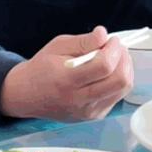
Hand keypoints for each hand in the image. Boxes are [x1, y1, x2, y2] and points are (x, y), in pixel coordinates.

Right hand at [0, 26, 133, 119]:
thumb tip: (104, 35)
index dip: (114, 50)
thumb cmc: (41, 68)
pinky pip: (117, 96)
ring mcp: (89, 112)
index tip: (111, 40)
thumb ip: (83, 41)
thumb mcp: (57, 46)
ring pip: (123, 89)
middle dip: (124, 59)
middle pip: (120, 81)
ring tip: (114, 57)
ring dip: (125, 69)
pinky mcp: (94, 116)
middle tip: (116, 48)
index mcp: (67, 80)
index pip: (104, 66)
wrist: (26, 96)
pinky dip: (118, 81)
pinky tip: (108, 72)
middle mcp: (80, 100)